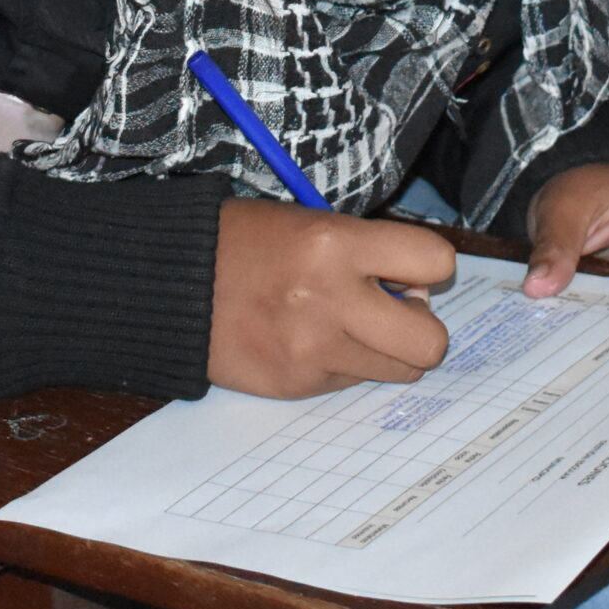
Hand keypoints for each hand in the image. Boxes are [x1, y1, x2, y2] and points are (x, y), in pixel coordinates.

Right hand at [207, 200, 455, 397]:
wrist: (172, 285)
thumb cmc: (250, 243)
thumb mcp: (314, 223)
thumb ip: (371, 253)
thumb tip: (419, 294)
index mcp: (336, 244)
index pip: (436, 262)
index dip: (431, 267)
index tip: (409, 268)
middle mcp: (330, 300)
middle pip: (431, 341)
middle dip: (422, 328)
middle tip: (393, 311)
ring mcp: (312, 351)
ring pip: (399, 370)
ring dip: (384, 349)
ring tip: (346, 324)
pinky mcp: (295, 385)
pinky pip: (351, 381)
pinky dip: (341, 363)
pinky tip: (307, 338)